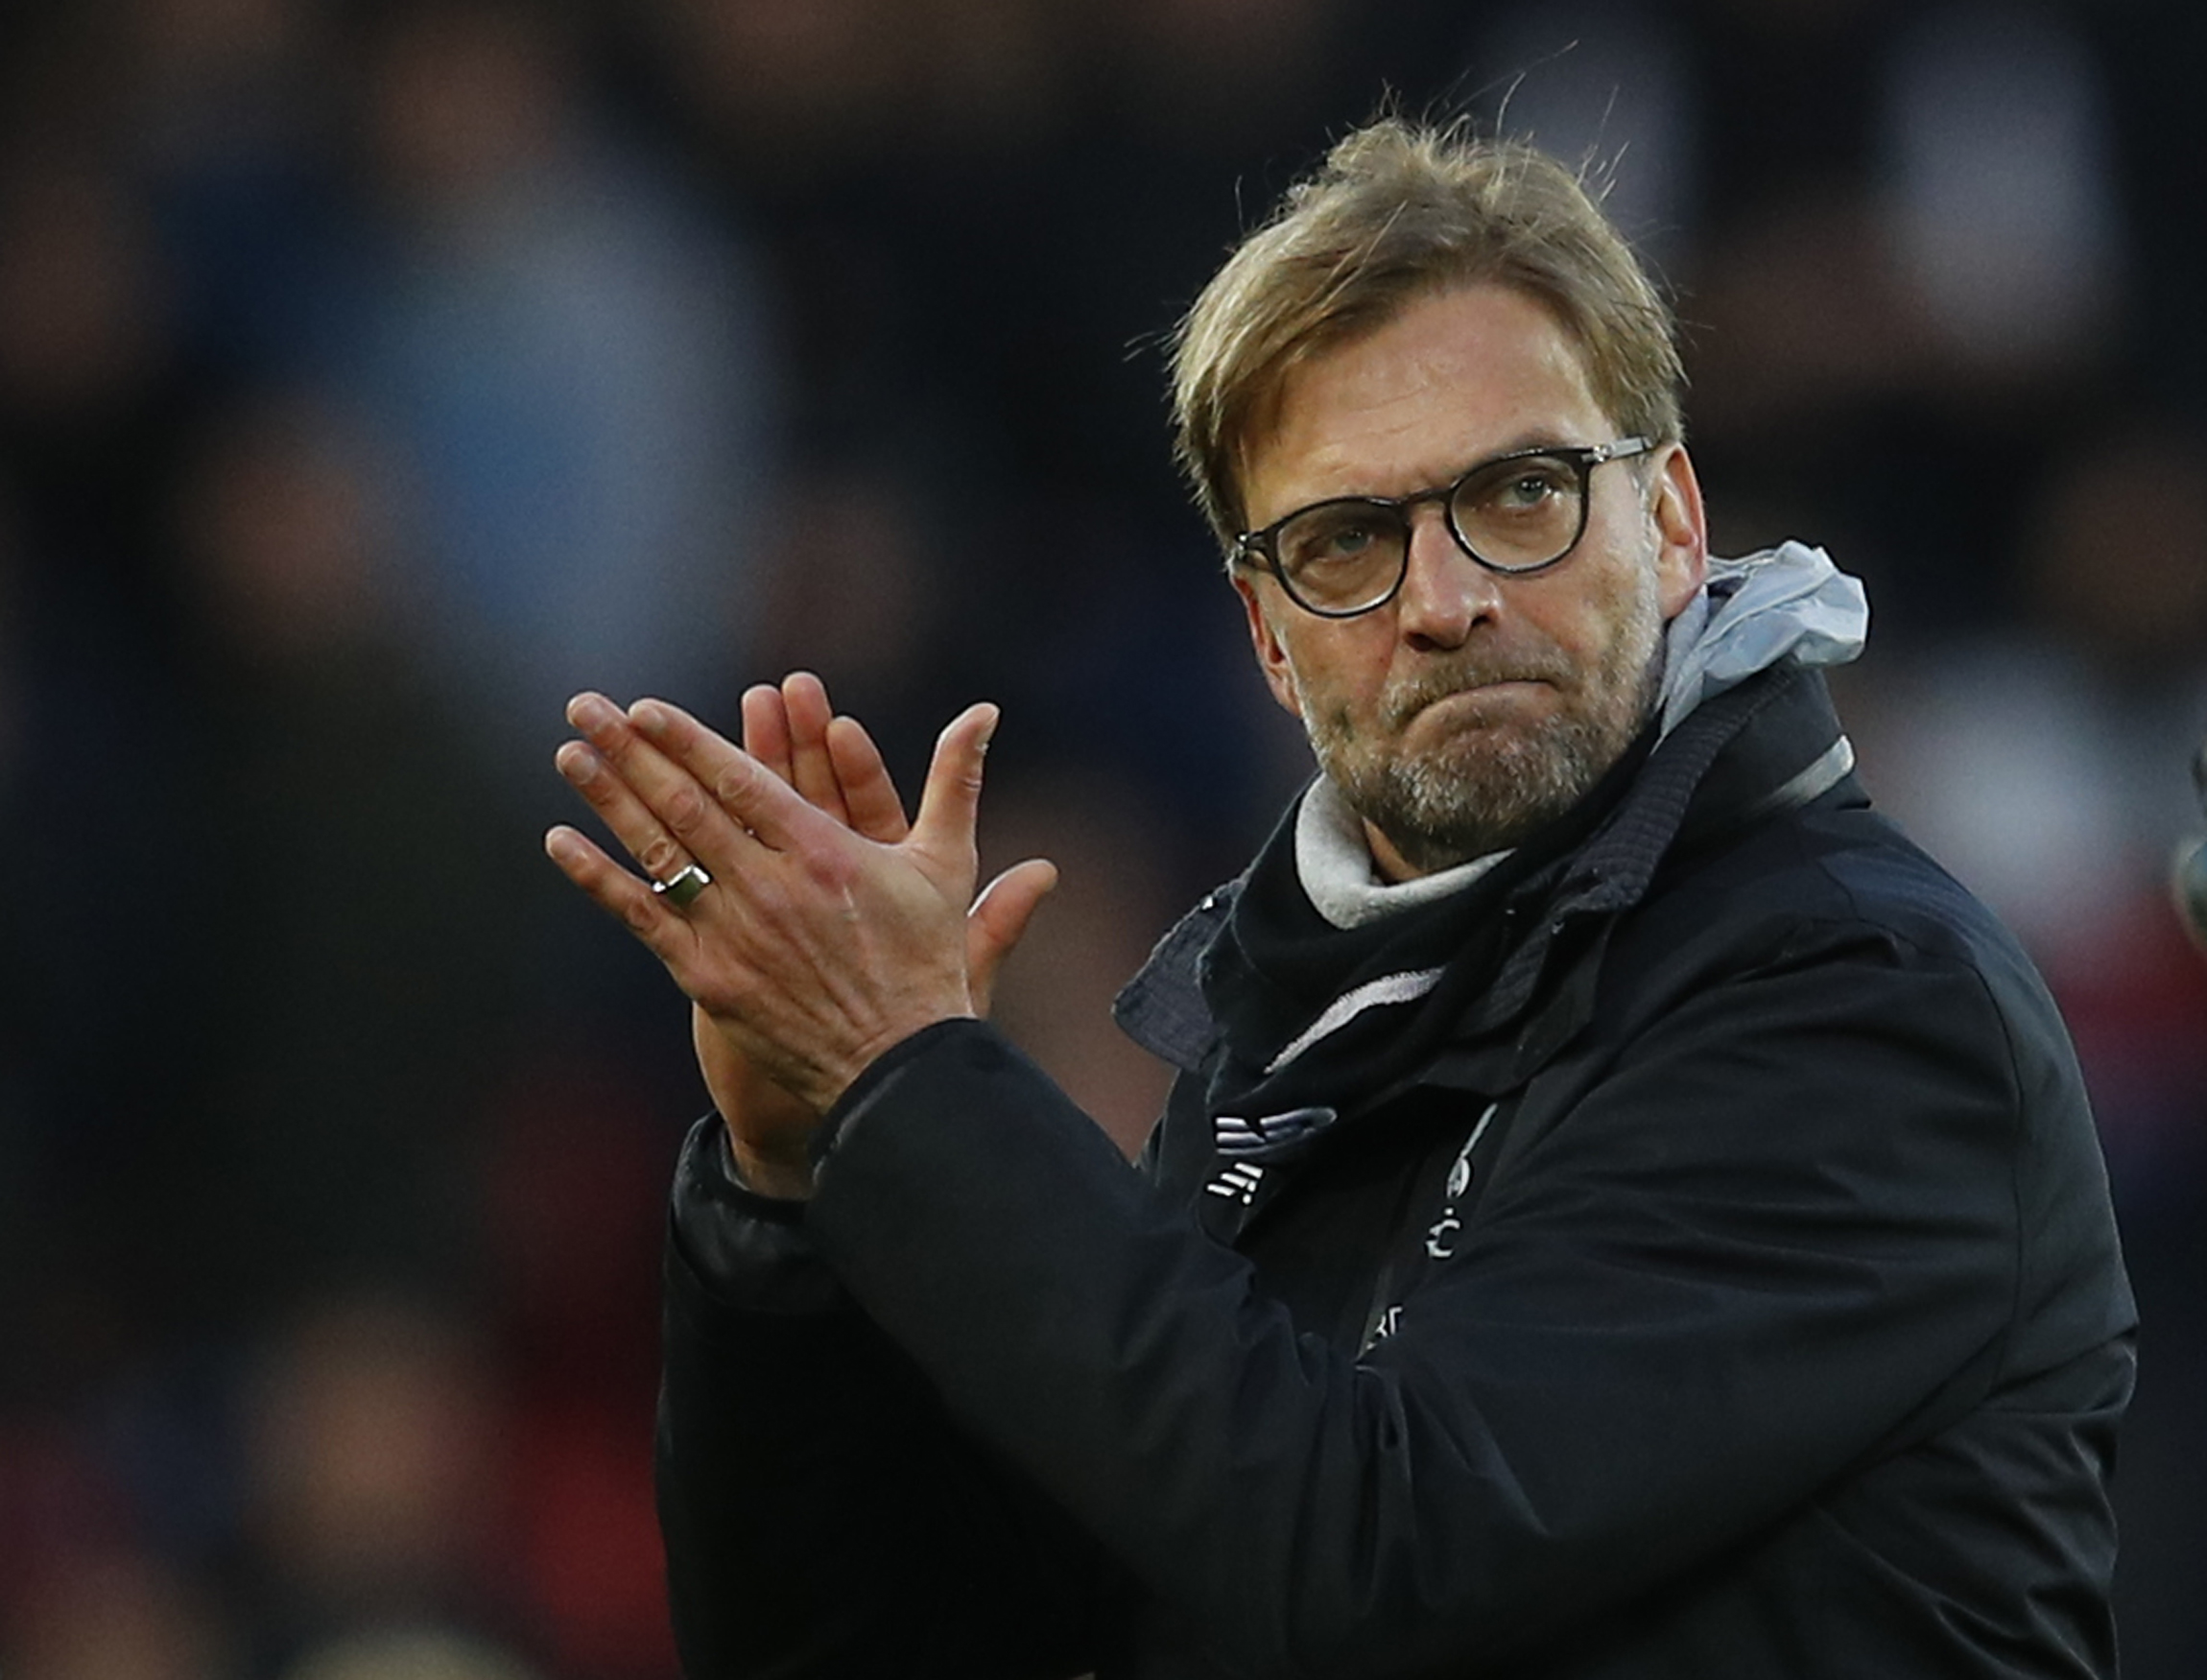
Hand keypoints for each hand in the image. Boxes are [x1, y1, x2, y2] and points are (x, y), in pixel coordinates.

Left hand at [546, 678, 1055, 1193]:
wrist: (896, 1068)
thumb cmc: (925, 963)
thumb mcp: (948, 865)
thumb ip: (957, 781)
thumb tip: (984, 712)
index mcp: (826, 851)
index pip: (742, 781)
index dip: (689, 740)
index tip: (644, 708)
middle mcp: (772, 886)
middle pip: (686, 805)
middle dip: (630, 752)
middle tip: (584, 707)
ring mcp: (735, 933)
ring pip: (659, 852)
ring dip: (609, 798)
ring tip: (570, 755)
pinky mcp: (710, 979)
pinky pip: (643, 918)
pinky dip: (600, 878)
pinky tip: (562, 842)